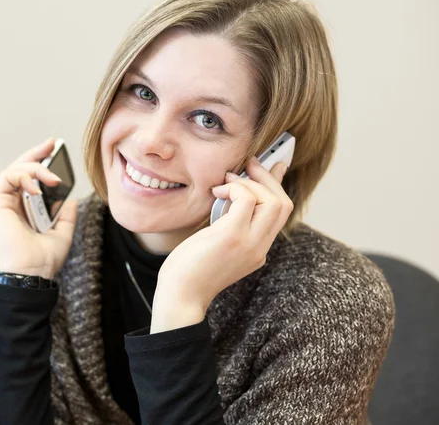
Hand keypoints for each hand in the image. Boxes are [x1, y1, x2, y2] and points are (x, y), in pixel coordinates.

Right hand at [0, 138, 77, 278]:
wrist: (34, 272)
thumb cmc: (45, 258)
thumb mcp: (63, 231)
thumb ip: (65, 213)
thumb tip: (69, 198)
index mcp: (27, 208)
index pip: (31, 178)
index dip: (41, 160)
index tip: (55, 148)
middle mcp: (14, 203)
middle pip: (20, 168)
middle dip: (36, 153)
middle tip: (51, 144)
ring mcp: (4, 202)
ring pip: (15, 170)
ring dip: (35, 168)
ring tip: (52, 178)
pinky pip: (7, 178)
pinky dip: (24, 176)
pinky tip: (38, 187)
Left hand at [151, 157, 292, 331]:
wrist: (180, 297)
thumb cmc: (190, 269)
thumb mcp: (216, 242)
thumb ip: (229, 220)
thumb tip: (235, 193)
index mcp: (257, 249)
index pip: (281, 213)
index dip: (278, 185)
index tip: (273, 165)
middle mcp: (259, 248)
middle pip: (283, 204)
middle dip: (268, 178)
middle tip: (249, 165)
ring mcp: (249, 244)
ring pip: (272, 200)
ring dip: (251, 182)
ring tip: (227, 181)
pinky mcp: (232, 237)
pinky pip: (246, 199)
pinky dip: (235, 187)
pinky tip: (217, 191)